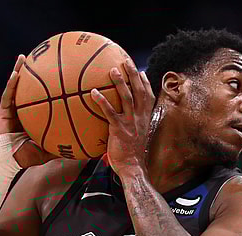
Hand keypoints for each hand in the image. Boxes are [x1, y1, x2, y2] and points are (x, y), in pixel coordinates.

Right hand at [0, 54, 56, 167]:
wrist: (7, 162)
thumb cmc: (27, 157)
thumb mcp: (50, 150)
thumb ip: (64, 145)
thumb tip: (86, 147)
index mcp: (32, 115)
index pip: (41, 97)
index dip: (48, 86)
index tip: (59, 74)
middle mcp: (22, 109)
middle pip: (28, 88)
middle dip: (34, 73)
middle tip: (42, 58)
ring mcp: (10, 109)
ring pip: (15, 86)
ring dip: (18, 71)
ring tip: (24, 58)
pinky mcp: (2, 111)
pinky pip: (7, 96)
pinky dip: (11, 85)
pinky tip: (16, 74)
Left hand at [90, 59, 154, 177]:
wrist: (132, 167)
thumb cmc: (131, 153)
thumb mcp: (136, 135)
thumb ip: (132, 124)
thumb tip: (120, 117)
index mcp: (145, 118)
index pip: (148, 96)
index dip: (145, 83)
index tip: (140, 71)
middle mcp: (140, 117)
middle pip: (139, 91)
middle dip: (133, 75)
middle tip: (125, 61)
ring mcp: (131, 123)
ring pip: (127, 98)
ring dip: (120, 83)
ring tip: (112, 70)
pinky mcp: (119, 129)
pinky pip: (110, 112)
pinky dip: (102, 101)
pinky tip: (93, 93)